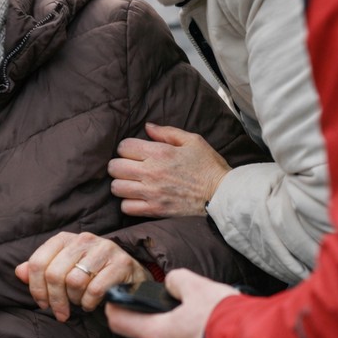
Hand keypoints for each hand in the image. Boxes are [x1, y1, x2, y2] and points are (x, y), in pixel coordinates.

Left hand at [15, 231, 151, 322]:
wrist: (130, 277)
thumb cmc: (92, 275)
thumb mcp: (64, 271)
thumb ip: (41, 271)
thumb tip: (19, 272)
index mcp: (65, 239)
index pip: (38, 262)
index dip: (36, 288)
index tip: (43, 304)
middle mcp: (84, 239)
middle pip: (54, 273)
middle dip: (56, 299)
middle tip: (61, 312)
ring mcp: (104, 248)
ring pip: (74, 281)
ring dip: (75, 300)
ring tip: (80, 302)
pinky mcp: (121, 263)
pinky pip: (95, 289)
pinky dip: (90, 302)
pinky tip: (92, 303)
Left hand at [105, 268, 237, 337]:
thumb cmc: (224, 316)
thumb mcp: (198, 287)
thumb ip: (177, 281)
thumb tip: (172, 283)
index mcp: (158, 333)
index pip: (118, 322)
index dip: (115, 307)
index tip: (118, 300)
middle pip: (146, 333)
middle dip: (155, 319)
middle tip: (172, 307)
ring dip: (176, 331)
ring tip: (197, 319)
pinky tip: (205, 330)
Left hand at [109, 123, 230, 216]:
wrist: (222, 195)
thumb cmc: (209, 166)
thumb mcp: (193, 141)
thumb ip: (167, 132)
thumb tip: (147, 127)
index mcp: (159, 152)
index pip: (123, 147)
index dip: (126, 148)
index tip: (133, 152)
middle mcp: (151, 172)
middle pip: (114, 167)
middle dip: (119, 165)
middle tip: (129, 167)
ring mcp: (151, 193)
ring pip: (117, 188)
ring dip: (121, 184)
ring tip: (131, 183)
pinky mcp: (155, 210)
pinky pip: (126, 208)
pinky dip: (128, 203)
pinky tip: (137, 198)